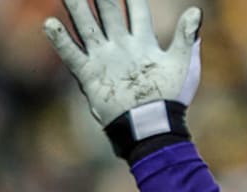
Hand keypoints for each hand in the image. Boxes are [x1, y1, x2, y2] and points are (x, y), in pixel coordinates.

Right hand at [44, 0, 201, 157]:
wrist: (153, 126)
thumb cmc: (172, 97)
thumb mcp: (183, 64)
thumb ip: (186, 36)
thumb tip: (196, 11)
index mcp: (144, 43)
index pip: (137, 10)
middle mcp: (122, 46)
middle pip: (108, 12)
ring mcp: (105, 59)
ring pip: (87, 26)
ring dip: (76, 8)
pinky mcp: (90, 75)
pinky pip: (72, 54)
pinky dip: (61, 40)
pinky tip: (50, 23)